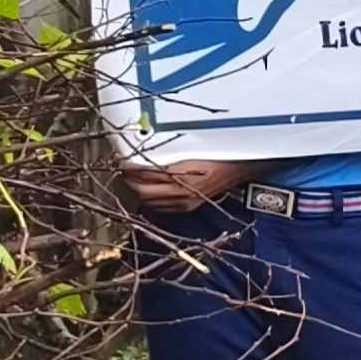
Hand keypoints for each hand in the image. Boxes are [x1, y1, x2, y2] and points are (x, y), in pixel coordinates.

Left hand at [119, 156, 251, 211]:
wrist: (236, 169)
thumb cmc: (214, 155)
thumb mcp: (189, 151)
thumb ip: (166, 158)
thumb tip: (141, 159)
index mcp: (181, 175)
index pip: (145, 175)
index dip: (131, 169)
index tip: (123, 161)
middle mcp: (181, 193)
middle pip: (143, 192)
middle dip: (130, 182)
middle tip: (125, 171)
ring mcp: (183, 203)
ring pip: (149, 202)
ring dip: (139, 191)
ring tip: (135, 180)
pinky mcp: (187, 208)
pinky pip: (160, 208)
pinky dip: (151, 199)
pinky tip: (150, 191)